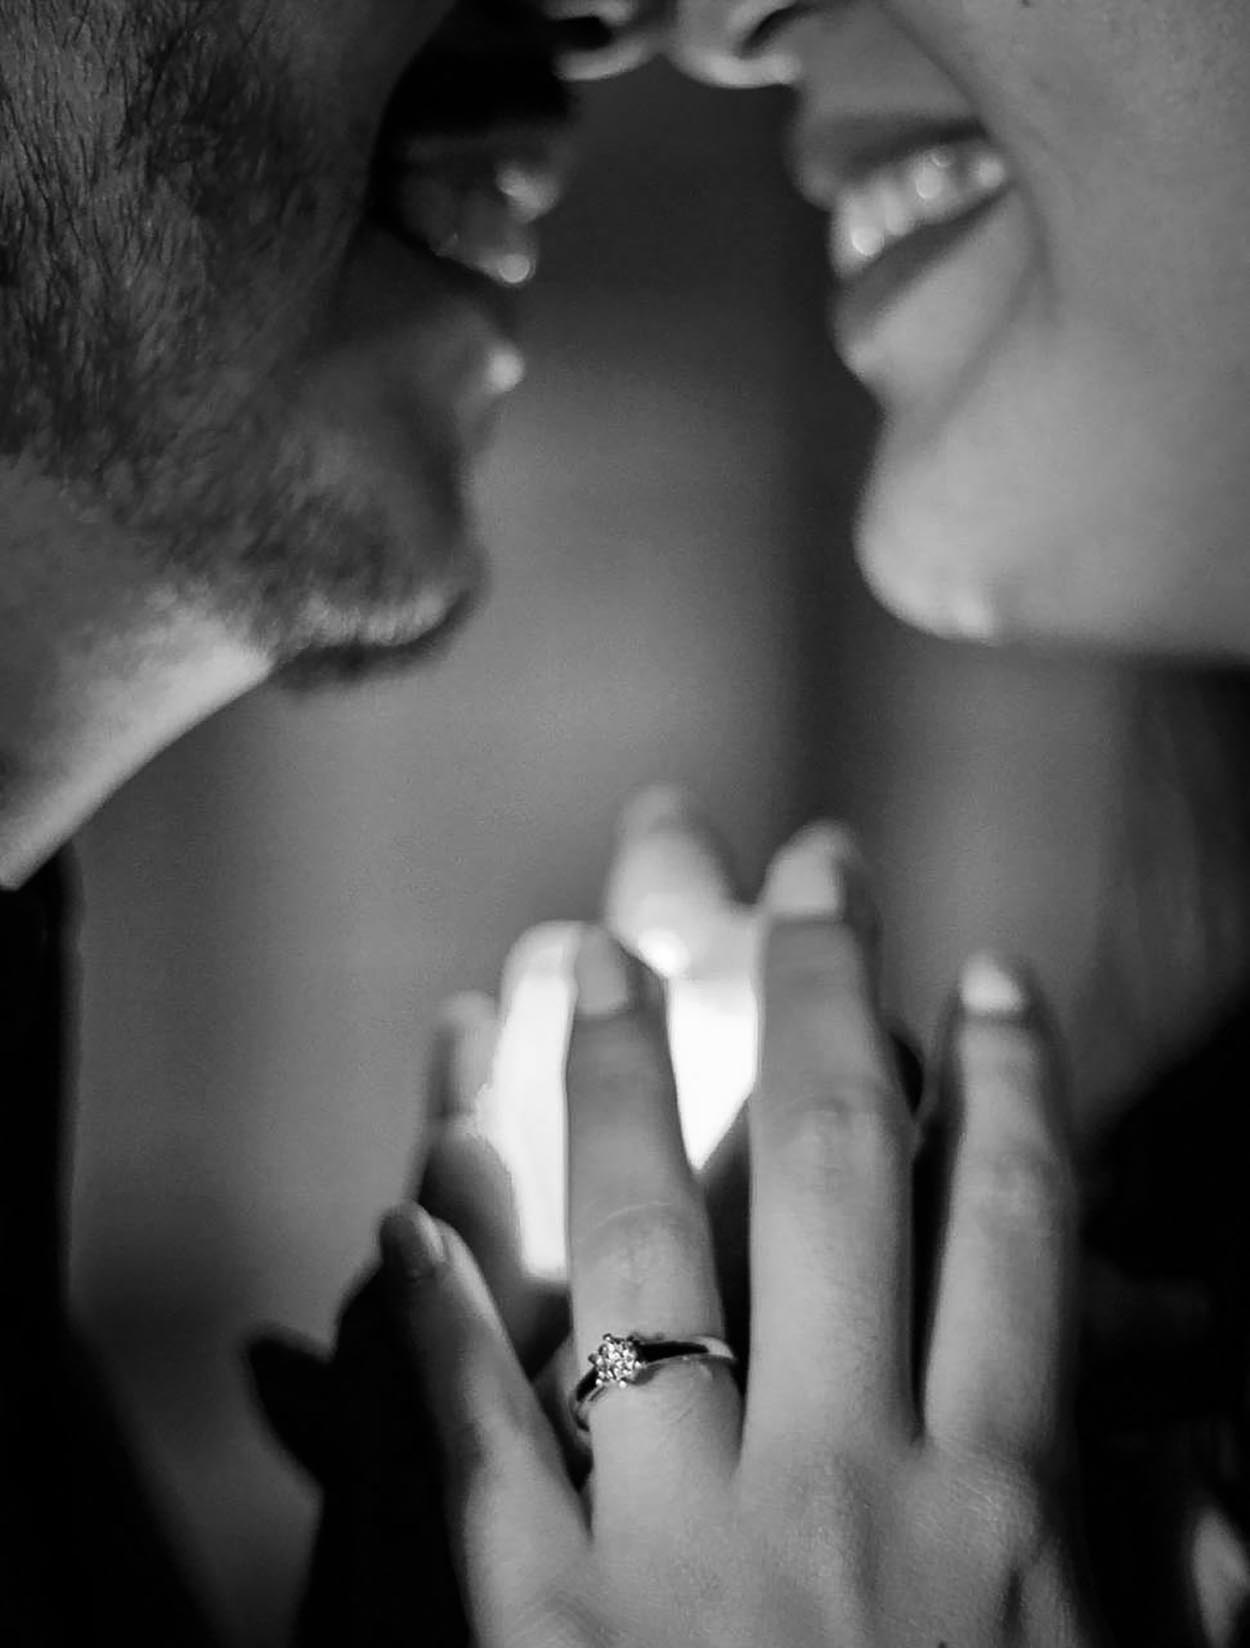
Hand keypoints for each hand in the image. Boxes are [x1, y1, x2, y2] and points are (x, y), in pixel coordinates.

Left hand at [379, 823, 1105, 1647]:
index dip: (1009, 1082)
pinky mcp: (542, 1623)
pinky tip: (403, 1221)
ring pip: (642, 1248)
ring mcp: (682, 1541)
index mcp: (1000, 1503)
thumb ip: (1168, 1578)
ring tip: (590, 957)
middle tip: (812, 868)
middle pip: (831, 1174)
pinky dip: (436, 1319)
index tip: (987, 974)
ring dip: (613, 1086)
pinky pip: (476, 1437)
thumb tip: (1225, 1476)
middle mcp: (842, 1481)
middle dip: (824, 996)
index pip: (1010, 1228)